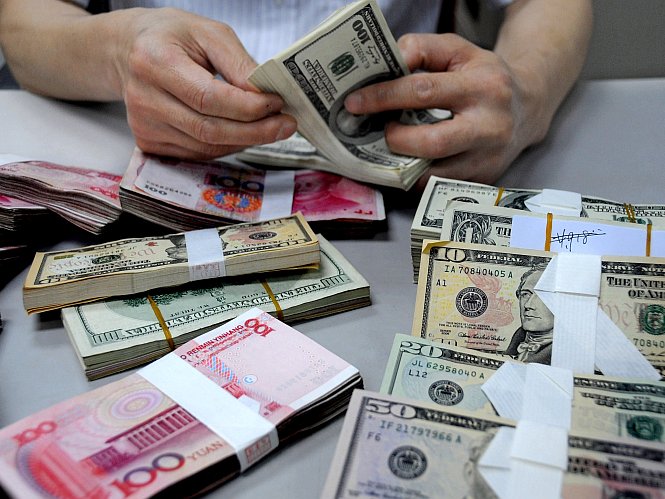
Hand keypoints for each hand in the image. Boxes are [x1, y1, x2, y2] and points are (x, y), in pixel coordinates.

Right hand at [118, 8, 296, 158]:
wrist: (129, 51)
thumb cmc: (171, 38)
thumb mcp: (208, 33)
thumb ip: (238, 63)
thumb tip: (265, 95)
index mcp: (154, 61)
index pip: (208, 98)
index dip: (247, 107)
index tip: (277, 104)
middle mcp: (144, 98)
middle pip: (209, 130)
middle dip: (255, 131)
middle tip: (285, 125)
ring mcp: (144, 126)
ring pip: (207, 147)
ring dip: (244, 140)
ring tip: (268, 127)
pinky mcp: (149, 143)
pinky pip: (198, 154)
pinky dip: (226, 146)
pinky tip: (241, 132)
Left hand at [344, 33, 544, 189]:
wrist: (527, 108)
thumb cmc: (484, 76)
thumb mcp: (458, 50)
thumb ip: (421, 49)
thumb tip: (386, 66)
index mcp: (483, 86)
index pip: (424, 91)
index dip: (384, 97)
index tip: (356, 103)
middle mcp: (490, 126)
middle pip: (433, 143)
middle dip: (396, 140)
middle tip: (382, 131)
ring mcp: (488, 159)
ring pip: (434, 174)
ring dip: (403, 164)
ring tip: (393, 148)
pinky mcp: (484, 180)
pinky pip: (440, 187)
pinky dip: (417, 178)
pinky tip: (408, 163)